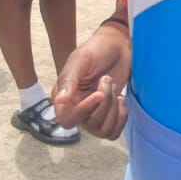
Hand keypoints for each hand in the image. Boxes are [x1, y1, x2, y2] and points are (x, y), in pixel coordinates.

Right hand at [52, 24, 131, 139]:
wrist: (118, 46)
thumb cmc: (97, 50)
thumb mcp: (81, 60)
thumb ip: (68, 79)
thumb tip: (59, 101)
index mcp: (63, 97)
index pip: (67, 119)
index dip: (85, 110)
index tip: (99, 94)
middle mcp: (76, 109)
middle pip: (89, 124)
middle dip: (105, 103)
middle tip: (107, 80)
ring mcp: (93, 114)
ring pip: (103, 131)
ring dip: (113, 110)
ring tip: (114, 89)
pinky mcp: (108, 115)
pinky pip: (113, 133)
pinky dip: (121, 119)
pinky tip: (121, 101)